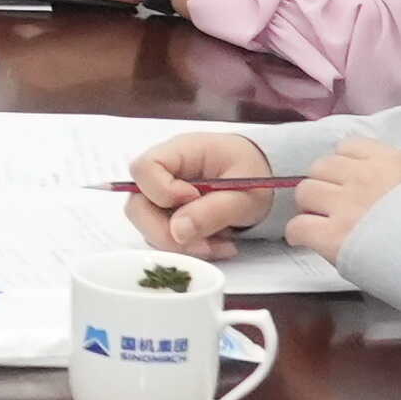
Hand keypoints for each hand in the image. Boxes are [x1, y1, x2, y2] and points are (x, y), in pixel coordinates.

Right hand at [127, 129, 290, 258]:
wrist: (263, 177)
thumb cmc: (255, 173)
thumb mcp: (246, 194)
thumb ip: (214, 210)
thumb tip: (177, 231)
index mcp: (181, 151)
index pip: (144, 168)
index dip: (161, 191)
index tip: (193, 200)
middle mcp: (163, 172)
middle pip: (137, 205)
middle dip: (167, 233)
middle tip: (205, 244)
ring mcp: (162, 195)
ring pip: (148, 226)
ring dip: (181, 244)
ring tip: (219, 245)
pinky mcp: (168, 214)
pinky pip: (164, 236)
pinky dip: (188, 247)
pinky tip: (216, 244)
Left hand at [287, 136, 400, 253]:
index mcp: (387, 161)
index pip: (347, 147)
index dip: (343, 164)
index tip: (348, 180)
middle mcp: (361, 177)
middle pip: (319, 167)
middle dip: (323, 184)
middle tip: (332, 203)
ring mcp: (345, 205)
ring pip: (304, 192)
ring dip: (309, 206)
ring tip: (320, 221)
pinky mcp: (333, 236)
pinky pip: (298, 226)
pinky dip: (299, 234)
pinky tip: (308, 240)